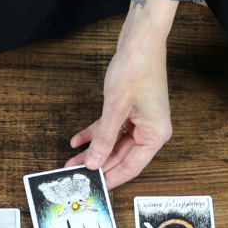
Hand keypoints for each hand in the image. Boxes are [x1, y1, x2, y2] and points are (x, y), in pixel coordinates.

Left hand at [65, 0, 178, 189]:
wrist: (141, 39)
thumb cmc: (137, 68)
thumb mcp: (115, 108)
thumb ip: (104, 139)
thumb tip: (93, 162)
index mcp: (155, 135)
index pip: (132, 167)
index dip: (112, 178)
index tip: (96, 188)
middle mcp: (150, 131)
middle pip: (120, 156)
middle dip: (97, 164)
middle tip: (77, 173)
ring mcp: (140, 121)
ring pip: (112, 144)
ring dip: (92, 150)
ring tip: (72, 161)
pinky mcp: (129, 111)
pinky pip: (110, 129)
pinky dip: (94, 134)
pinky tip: (77, 140)